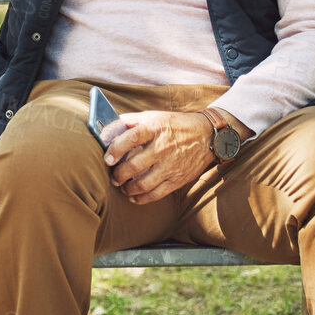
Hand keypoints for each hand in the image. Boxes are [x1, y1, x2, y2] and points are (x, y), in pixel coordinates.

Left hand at [104, 110, 223, 204]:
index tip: (108, 159)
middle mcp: (163, 147)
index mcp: (155, 128)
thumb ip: (131, 121)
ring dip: (128, 189)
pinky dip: (142, 198)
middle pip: (134, 165)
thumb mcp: (154, 116)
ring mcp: (171, 165)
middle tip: (114, 177)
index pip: (131, 138)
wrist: (207, 136)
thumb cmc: (175, 125)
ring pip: (143, 184)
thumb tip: (108, 129)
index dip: (116, 149)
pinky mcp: (178, 179)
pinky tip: (134, 196)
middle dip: (118, 175)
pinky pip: (156, 194)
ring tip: (122, 187)